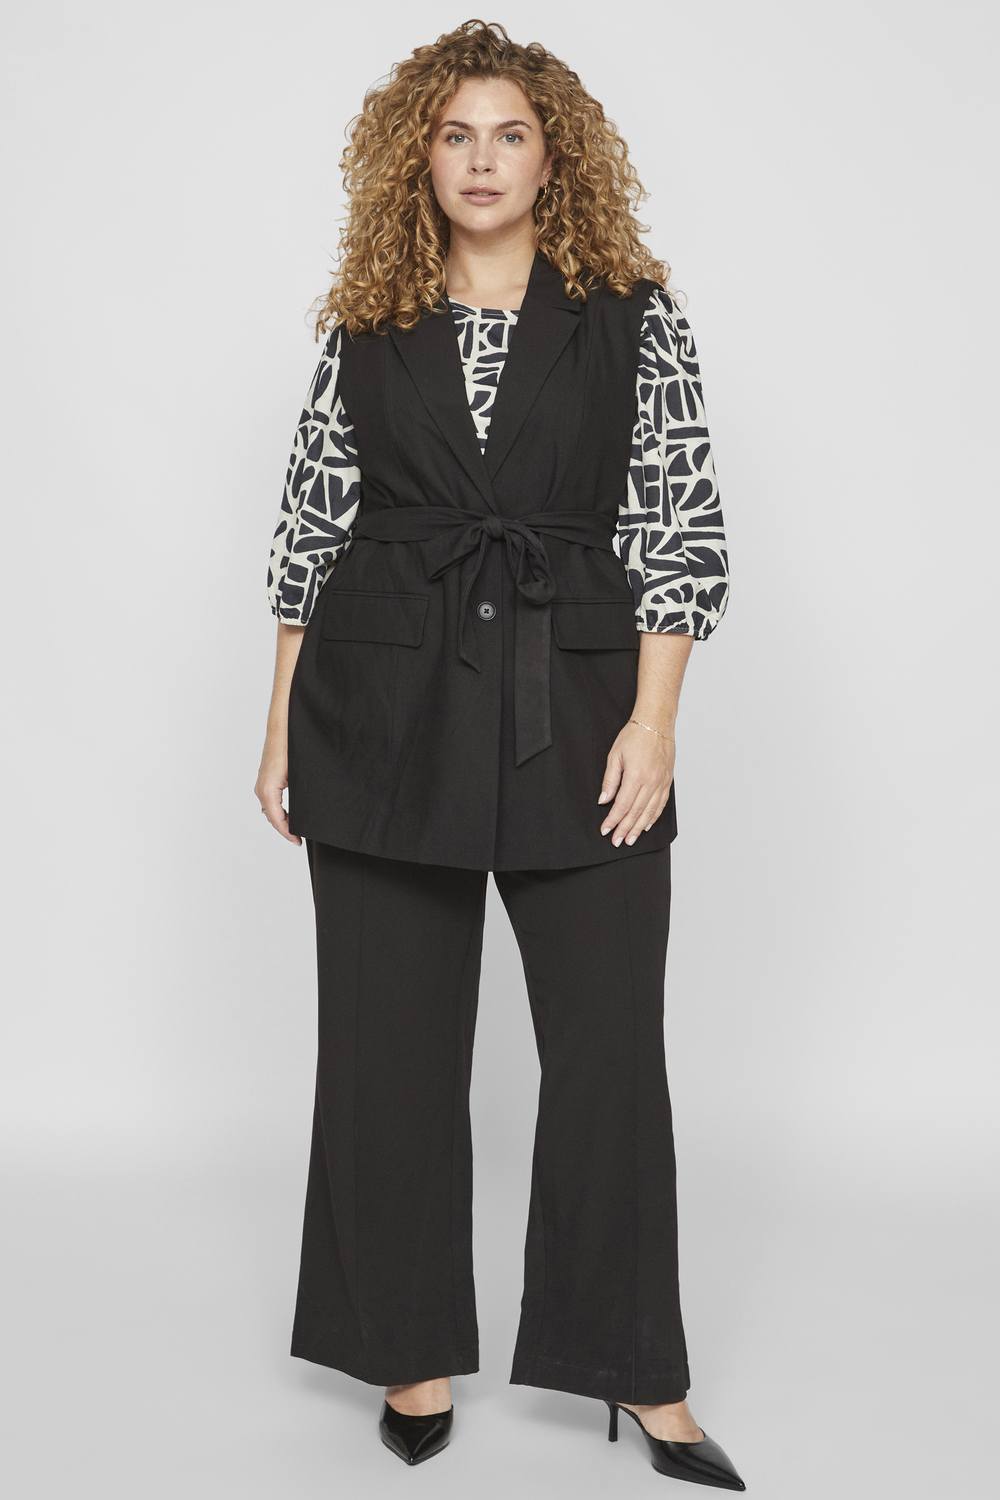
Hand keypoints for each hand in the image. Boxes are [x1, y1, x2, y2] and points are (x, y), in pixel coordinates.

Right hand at [255, 728, 301, 844]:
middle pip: (272, 817)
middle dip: (285, 829)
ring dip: (281, 820)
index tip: (298, 842)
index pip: (277, 820)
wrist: (281, 727)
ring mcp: (262, 783)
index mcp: (268, 790)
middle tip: (299, 839)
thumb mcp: (297, 776)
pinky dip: (278, 810)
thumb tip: (300, 816)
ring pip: (270, 809)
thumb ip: (295, 798)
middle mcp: (261, 788)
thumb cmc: (291, 747)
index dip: (288, 833)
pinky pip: (269, 800)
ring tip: (296, 830)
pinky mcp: (265, 778)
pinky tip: (289, 815)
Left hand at [597, 719, 674, 845]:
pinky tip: (646, 825)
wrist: (656, 723)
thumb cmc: (635, 736)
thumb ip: (610, 780)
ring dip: (639, 828)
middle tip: (617, 841)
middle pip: (636, 812)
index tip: (605, 830)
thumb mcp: (615, 755)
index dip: (613, 820)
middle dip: (625, 829)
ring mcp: (661, 783)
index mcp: (636, 776)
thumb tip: (604, 800)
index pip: (622, 805)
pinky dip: (653, 817)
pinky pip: (661, 805)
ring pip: (649, 812)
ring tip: (630, 839)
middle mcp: (651, 782)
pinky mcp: (667, 781)